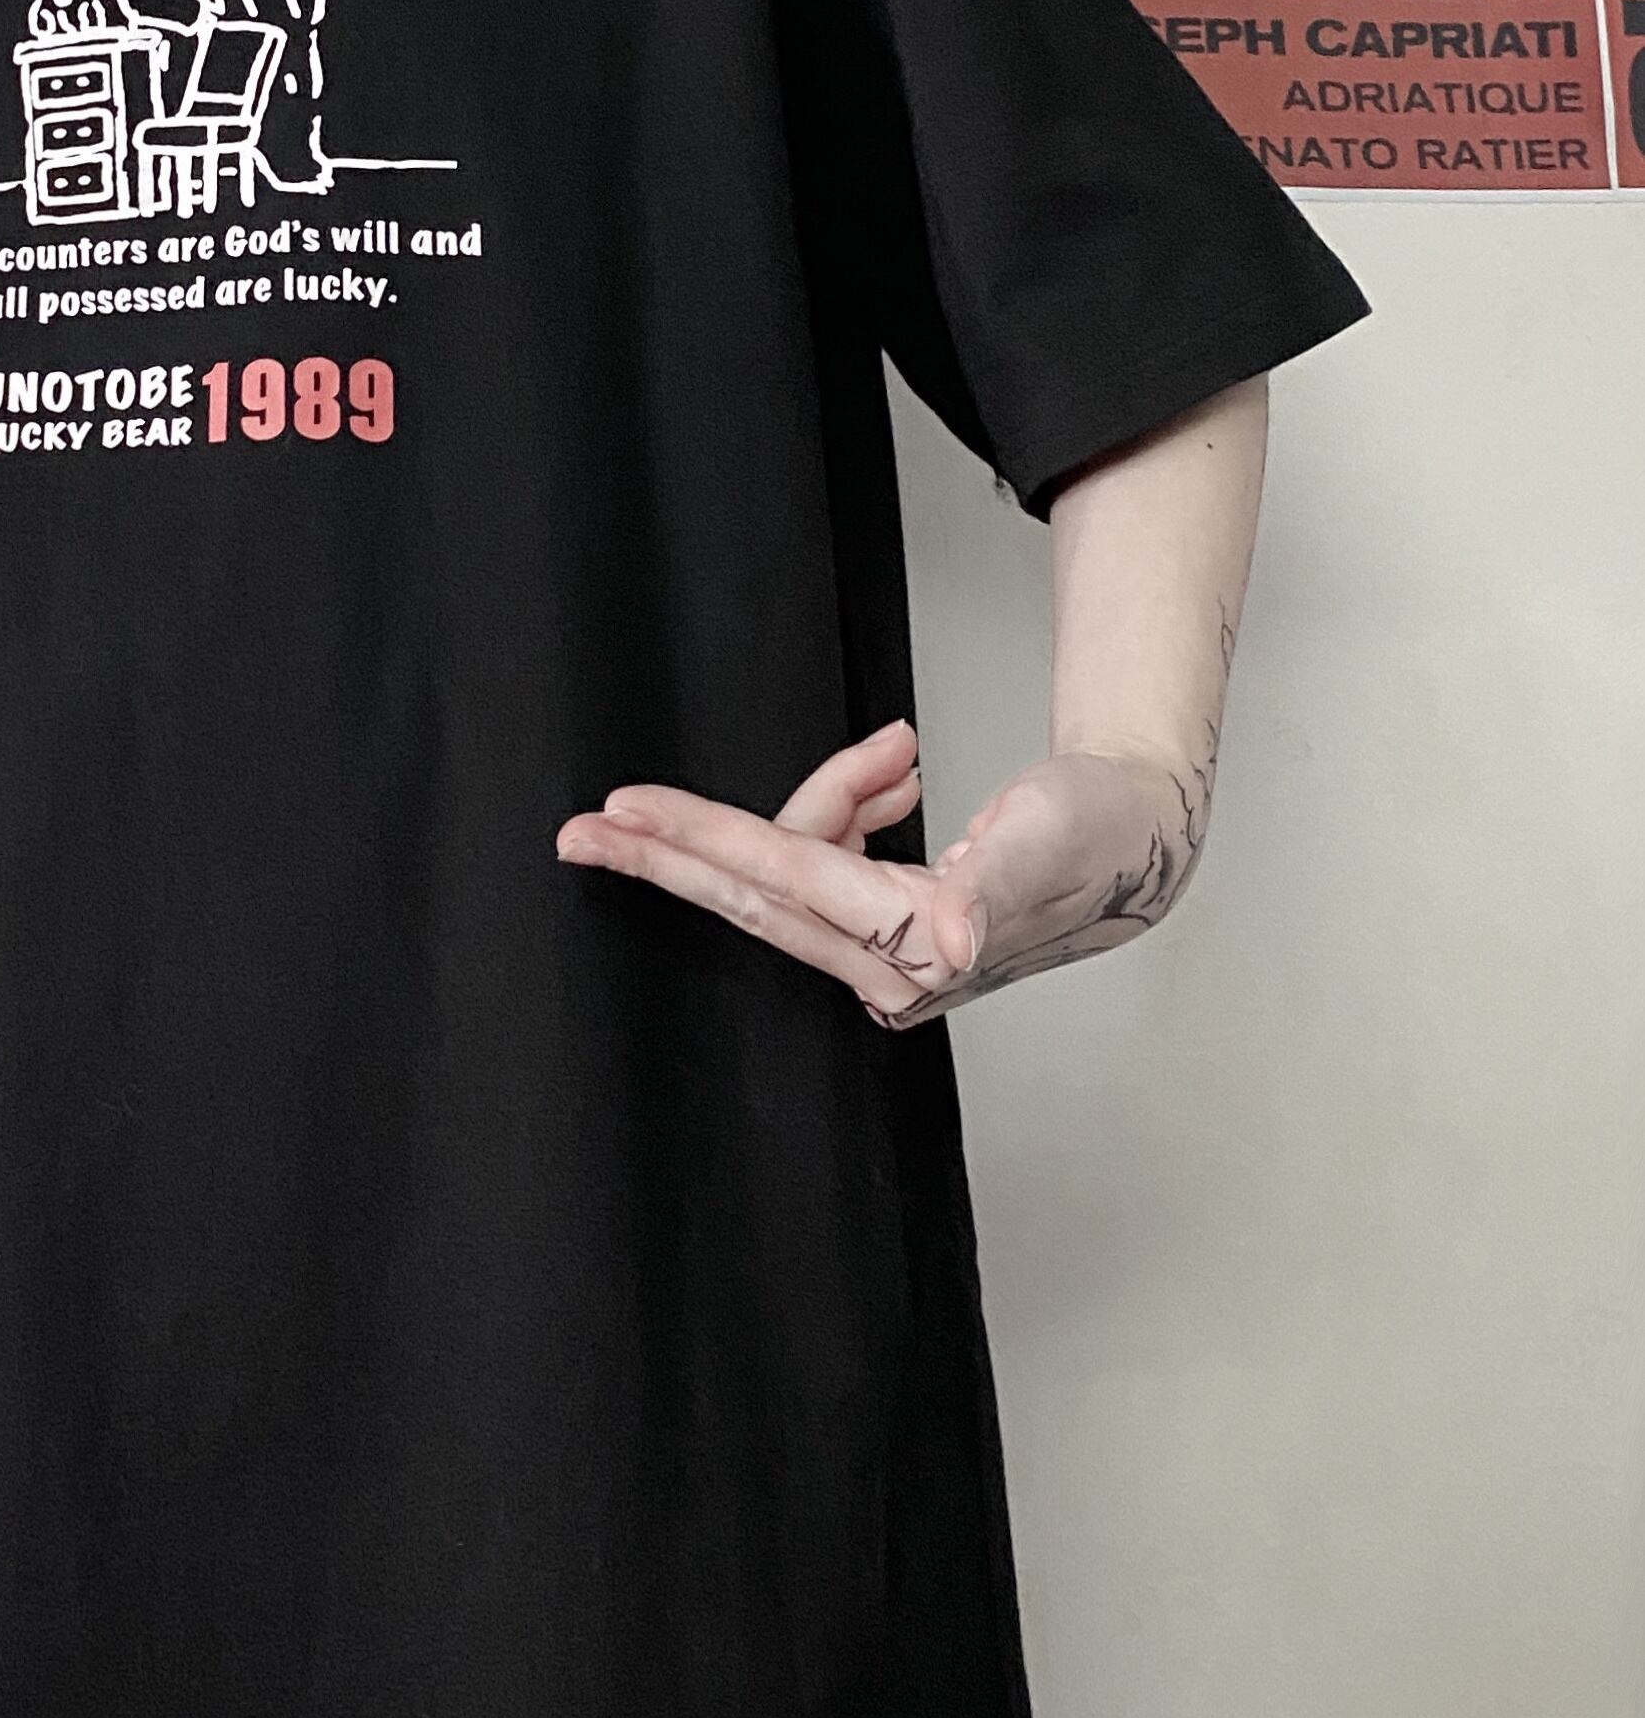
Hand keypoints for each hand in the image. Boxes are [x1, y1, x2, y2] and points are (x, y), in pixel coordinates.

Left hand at [554, 719, 1208, 1026]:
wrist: (1135, 842)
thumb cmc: (1092, 832)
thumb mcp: (1043, 842)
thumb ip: (988, 892)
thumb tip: (948, 941)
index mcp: (913, 942)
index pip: (781, 878)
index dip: (701, 839)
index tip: (627, 812)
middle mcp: (886, 966)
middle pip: (750, 896)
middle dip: (665, 857)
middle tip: (581, 831)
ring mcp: (880, 956)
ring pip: (796, 861)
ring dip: (828, 795)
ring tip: (899, 751)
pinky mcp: (883, 934)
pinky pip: (828, 862)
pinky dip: (847, 810)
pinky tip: (893, 778)